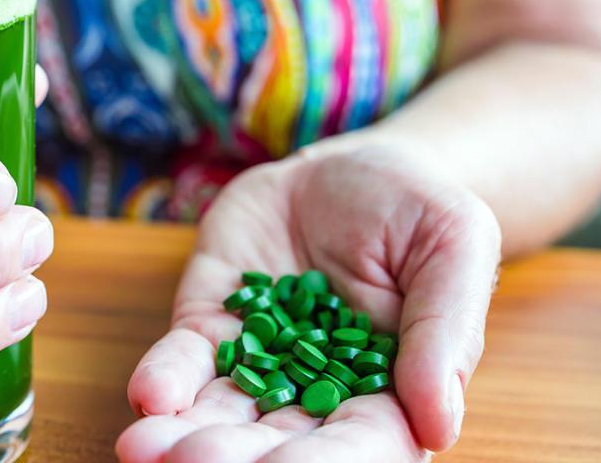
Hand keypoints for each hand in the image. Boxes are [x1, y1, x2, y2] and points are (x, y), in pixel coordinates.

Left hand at [116, 142, 499, 461]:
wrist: (351, 166)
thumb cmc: (416, 210)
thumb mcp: (453, 248)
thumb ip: (444, 332)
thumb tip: (440, 425)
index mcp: (386, 392)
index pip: (357, 446)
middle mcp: (314, 392)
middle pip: (274, 442)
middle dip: (234, 457)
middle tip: (196, 462)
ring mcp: (256, 359)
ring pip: (219, 412)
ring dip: (185, 434)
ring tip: (148, 447)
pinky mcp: (212, 322)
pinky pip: (184, 358)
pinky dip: (164, 378)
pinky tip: (148, 394)